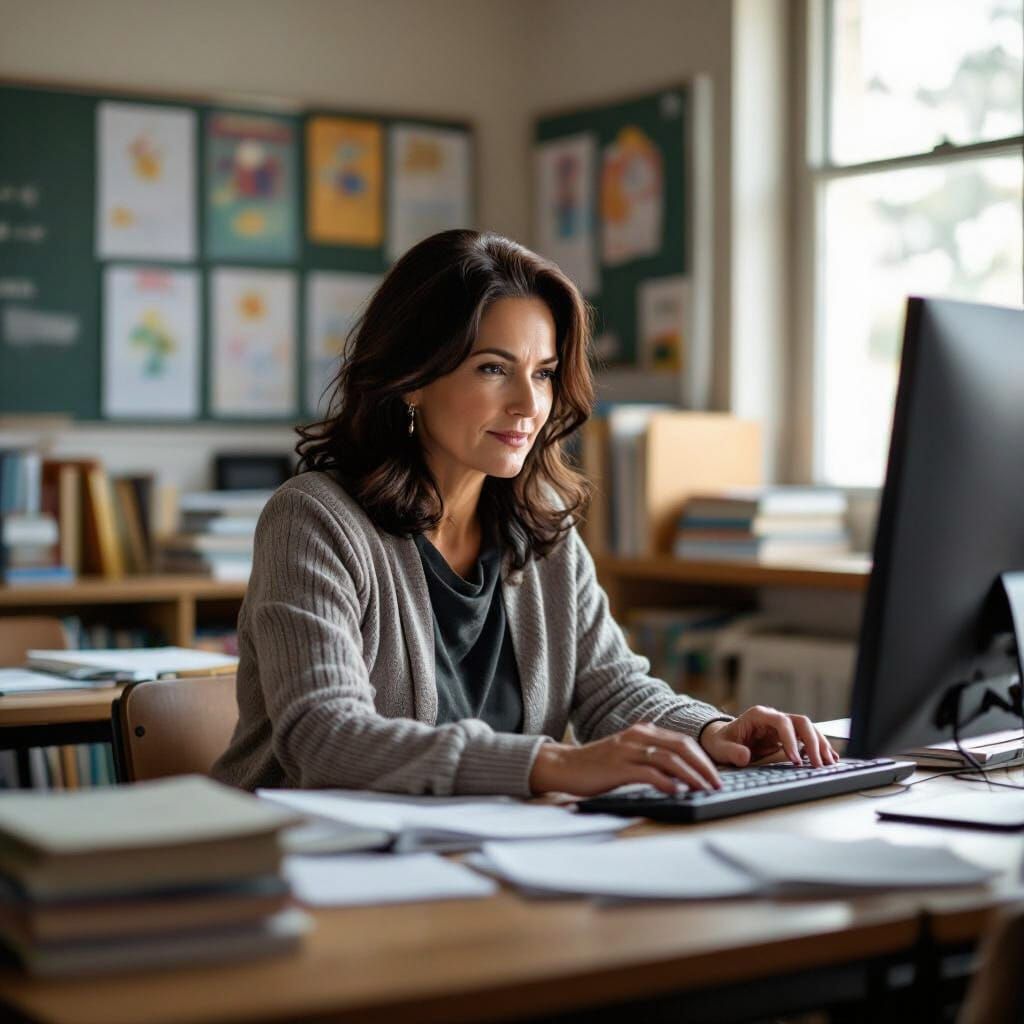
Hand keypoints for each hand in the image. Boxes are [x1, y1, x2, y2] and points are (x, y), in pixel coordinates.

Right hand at [529, 722, 722, 796]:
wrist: (563, 766)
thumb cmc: (597, 765)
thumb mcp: (627, 754)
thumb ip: (649, 755)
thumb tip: (679, 773)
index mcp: (643, 731)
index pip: (683, 741)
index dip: (703, 758)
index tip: (716, 775)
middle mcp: (638, 737)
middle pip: (681, 746)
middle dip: (704, 766)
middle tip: (718, 784)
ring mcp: (627, 751)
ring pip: (669, 758)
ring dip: (691, 775)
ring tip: (704, 789)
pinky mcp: (618, 767)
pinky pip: (648, 773)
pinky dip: (666, 781)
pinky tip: (677, 791)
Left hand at [699, 706, 838, 767]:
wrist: (722, 740)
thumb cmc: (721, 742)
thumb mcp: (720, 747)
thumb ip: (732, 751)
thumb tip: (745, 756)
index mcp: (758, 716)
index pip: (781, 722)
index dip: (791, 739)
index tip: (795, 760)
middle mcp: (773, 717)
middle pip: (800, 722)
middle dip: (812, 742)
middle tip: (818, 764)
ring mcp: (782, 725)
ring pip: (808, 729)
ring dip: (820, 744)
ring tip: (829, 763)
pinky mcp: (788, 736)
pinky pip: (807, 738)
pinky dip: (818, 747)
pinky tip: (828, 759)